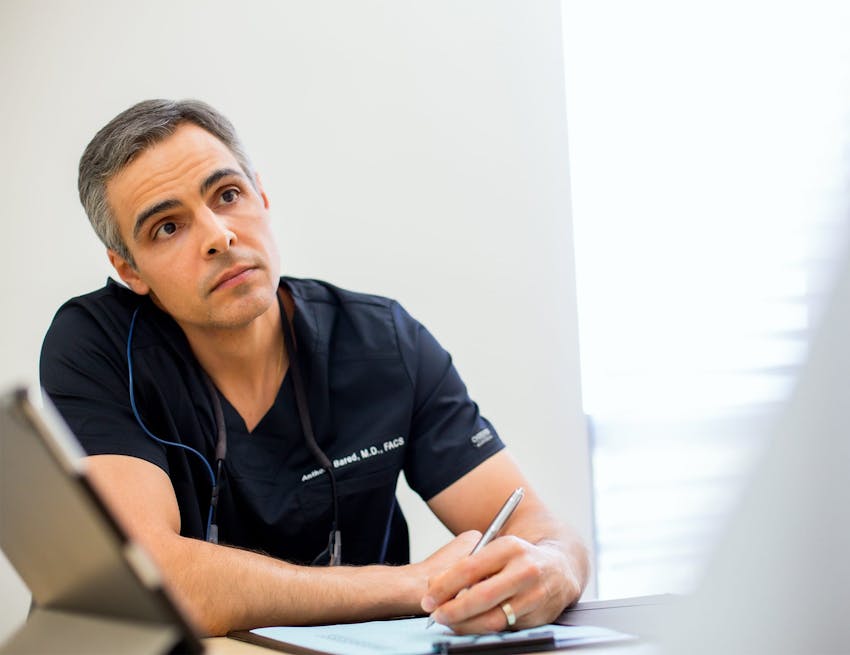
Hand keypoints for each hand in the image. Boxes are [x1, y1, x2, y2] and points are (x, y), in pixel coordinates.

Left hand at [420, 536, 582, 633]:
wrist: (561, 568)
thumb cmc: (519, 558)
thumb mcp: (495, 550)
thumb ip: (467, 564)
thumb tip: (434, 585)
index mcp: (510, 547)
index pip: (469, 568)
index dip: (444, 586)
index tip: (429, 598)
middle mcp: (525, 570)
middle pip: (481, 596)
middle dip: (453, 610)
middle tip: (436, 615)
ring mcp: (534, 595)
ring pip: (493, 618)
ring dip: (466, 625)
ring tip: (450, 623)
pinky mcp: (539, 616)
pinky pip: (506, 628)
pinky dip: (484, 629)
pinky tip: (472, 625)